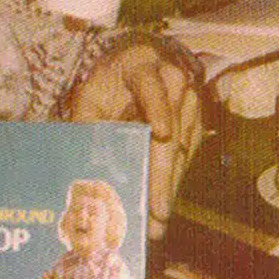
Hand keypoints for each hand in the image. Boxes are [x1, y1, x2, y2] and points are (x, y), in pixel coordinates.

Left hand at [71, 44, 201, 238]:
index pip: (152, 87)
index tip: (160, 132)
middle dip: (163, 176)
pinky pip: (188, 155)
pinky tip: (162, 205)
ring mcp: (191, 103)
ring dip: (170, 186)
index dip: (157, 109)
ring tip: (158, 220)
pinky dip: (174, 180)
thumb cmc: (112, 78)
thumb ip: (86, 118)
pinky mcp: (197, 122)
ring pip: (183, 149)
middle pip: (172, 131)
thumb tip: (81, 161)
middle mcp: (175, 82)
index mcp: (143, 67)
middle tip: (157, 212)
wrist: (143, 59)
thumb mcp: (92, 91)